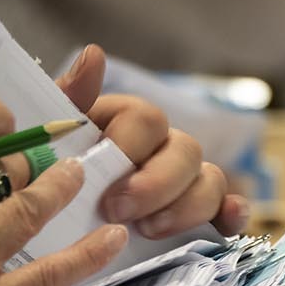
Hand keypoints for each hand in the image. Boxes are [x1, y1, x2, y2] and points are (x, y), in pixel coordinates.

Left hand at [53, 45, 249, 238]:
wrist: (57, 219)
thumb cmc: (53, 176)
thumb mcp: (51, 137)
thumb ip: (70, 99)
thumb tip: (94, 54)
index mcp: (128, 123)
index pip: (147, 119)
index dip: (129, 148)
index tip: (101, 183)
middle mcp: (163, 147)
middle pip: (186, 150)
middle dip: (156, 184)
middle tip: (117, 211)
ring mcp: (186, 181)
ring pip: (211, 180)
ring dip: (186, 206)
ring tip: (148, 231)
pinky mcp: (201, 214)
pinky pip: (228, 209)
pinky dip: (233, 213)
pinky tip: (227, 222)